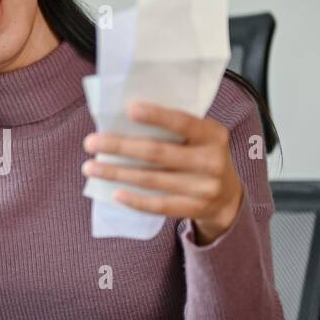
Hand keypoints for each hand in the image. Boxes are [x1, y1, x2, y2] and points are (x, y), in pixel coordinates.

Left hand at [82, 101, 243, 243]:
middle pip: (158, 153)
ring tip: (91, 167)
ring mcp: (204, 188)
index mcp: (213, 135)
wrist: (228, 195)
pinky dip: (135, 200)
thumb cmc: (202, 155)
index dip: (157, 116)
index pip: (183, 122)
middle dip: (120, 147)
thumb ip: (174, 128)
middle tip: (91, 142)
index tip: (129, 110)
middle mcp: (212, 161)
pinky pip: (159, 206)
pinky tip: (114, 193)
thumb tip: (124, 121)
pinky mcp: (194, 209)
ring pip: (152, 180)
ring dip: (117, 174)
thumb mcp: (200, 136)